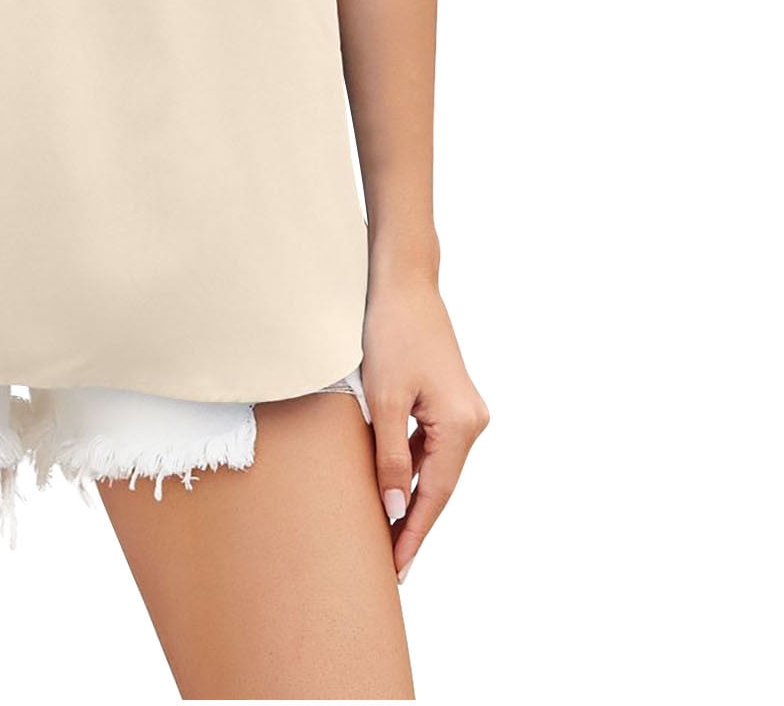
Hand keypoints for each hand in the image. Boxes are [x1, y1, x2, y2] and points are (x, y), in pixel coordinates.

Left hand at [360, 272, 489, 584]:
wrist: (403, 283)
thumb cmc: (390, 333)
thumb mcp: (382, 398)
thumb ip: (388, 457)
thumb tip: (392, 510)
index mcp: (461, 425)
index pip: (434, 495)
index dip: (413, 534)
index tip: (396, 570)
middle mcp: (472, 422)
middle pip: (439, 487)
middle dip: (413, 523)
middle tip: (389, 565)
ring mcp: (464, 411)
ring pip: (435, 468)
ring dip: (411, 498)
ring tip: (386, 535)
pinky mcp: (450, 401)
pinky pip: (431, 447)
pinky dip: (412, 468)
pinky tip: (392, 487)